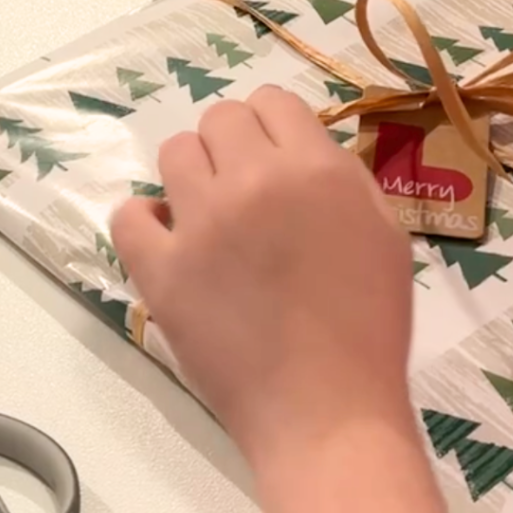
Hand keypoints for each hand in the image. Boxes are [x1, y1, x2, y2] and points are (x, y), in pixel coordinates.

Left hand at [112, 86, 446, 512]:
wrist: (327, 412)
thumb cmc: (368, 326)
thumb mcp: (384, 233)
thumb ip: (341, 175)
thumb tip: (299, 147)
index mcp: (314, 169)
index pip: (272, 100)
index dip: (273, 124)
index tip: (275, 154)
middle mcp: (253, 181)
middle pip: (219, 117)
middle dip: (233, 143)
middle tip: (244, 186)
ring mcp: (200, 224)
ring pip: (174, 151)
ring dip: (192, 174)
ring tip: (208, 212)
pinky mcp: (162, 270)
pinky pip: (129, 215)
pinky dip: (144, 221)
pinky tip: (167, 238)